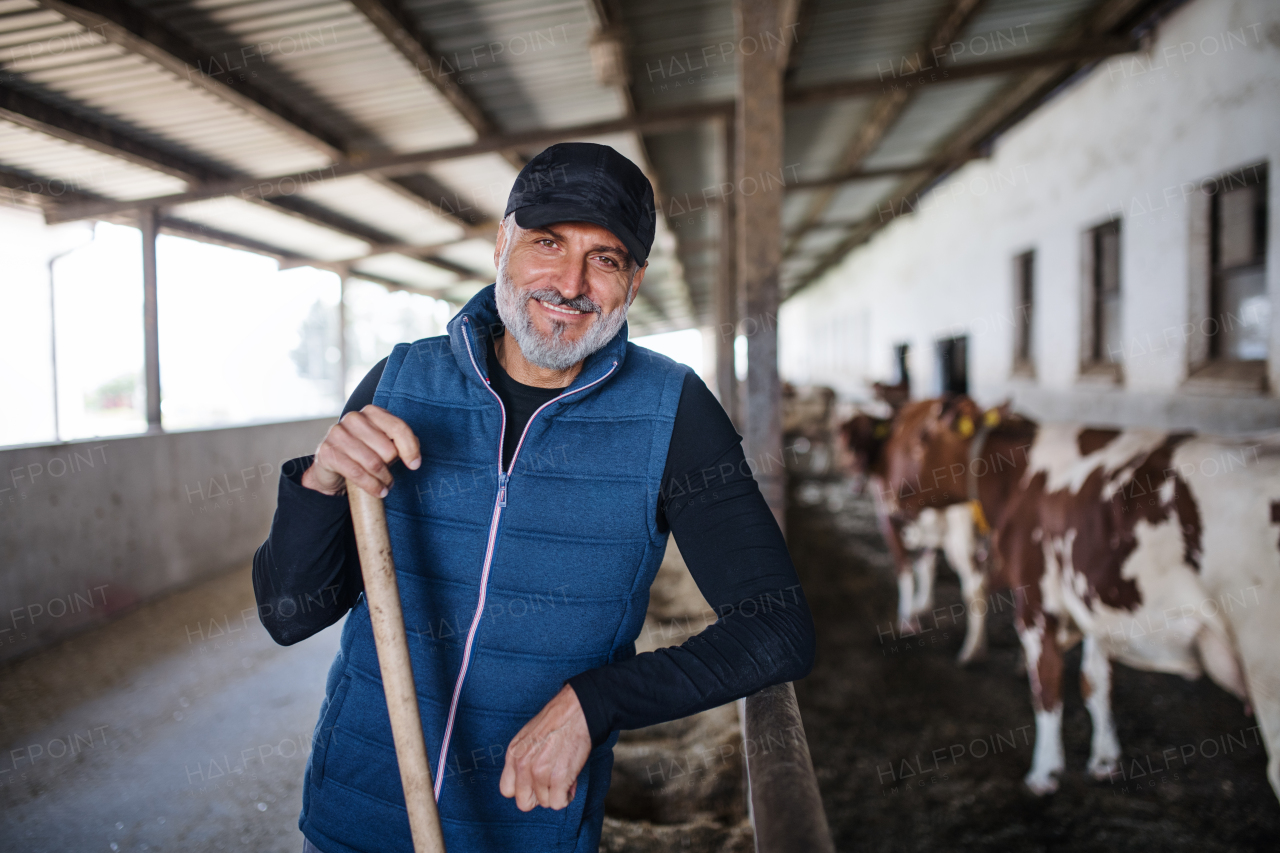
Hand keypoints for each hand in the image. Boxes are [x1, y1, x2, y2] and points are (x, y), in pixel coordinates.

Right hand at [300, 405, 420, 496]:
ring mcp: (337, 433)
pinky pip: (356, 472)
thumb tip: (414, 458)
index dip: (410, 449)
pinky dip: (371, 485)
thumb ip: (401, 444)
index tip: (414, 465)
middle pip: (387, 448)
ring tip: (385, 486)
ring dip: (383, 479)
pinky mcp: (327, 452)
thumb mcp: (385, 446)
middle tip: (389, 477)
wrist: (333, 468)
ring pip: (373, 462)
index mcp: (371, 412)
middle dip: (391, 467)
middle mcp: (354, 418)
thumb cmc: (364, 454)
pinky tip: (378, 491)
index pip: (398, 428)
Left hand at [500, 684, 590, 811]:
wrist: (577, 711)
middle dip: (539, 797)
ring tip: (564, 774)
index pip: (507, 791)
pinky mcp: (558, 778)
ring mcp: (540, 773)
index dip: (524, 790)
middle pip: (524, 803)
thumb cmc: (556, 722)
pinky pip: (558, 804)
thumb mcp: (528, 738)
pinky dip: (566, 796)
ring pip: (545, 803)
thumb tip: (531, 784)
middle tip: (551, 783)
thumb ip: (524, 761)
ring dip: (557, 793)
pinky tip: (571, 781)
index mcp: (513, 754)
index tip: (535, 784)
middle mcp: (523, 765)